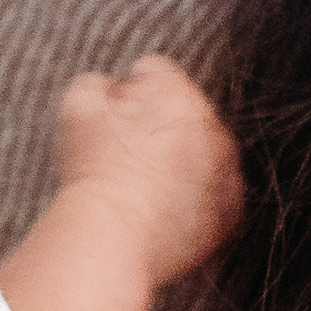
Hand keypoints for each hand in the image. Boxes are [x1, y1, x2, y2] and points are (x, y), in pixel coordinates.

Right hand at [38, 56, 241, 288]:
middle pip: (184, 112)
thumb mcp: (80, 107)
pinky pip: (214, 191)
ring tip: (143, 183)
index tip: (115, 116)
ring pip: (203, 151)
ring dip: (180, 159)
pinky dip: (195, 196)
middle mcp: (213, 127)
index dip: (128, 91)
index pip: (156, 73)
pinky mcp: (231, 211)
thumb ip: (100, 82)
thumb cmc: (95, 173)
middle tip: (126, 154)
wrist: (114, 238)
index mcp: (177, 94)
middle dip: (159, 126)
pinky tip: (162, 206)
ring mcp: (227, 170)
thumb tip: (112, 86)